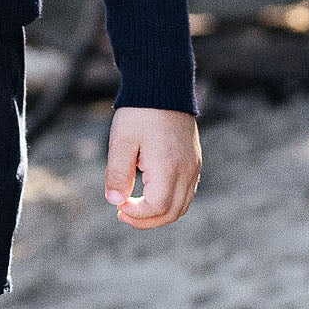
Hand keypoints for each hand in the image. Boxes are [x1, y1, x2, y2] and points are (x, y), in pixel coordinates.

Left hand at [105, 106, 200, 228]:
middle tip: (121, 214)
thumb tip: (115, 202)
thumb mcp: (121, 141)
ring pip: (181, 205)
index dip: (137, 214)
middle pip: (173, 212)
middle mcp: (187, 170)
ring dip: (158, 214)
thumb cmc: (139, 114)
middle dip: (146, 220)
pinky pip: (186, 193)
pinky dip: (168, 202)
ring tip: (132, 207)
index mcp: (169, 167)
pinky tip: (147, 195)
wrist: (163, 88)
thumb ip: (117, 173)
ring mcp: (194, 167)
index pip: (158, 207)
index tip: (117, 207)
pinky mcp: (194, 162)